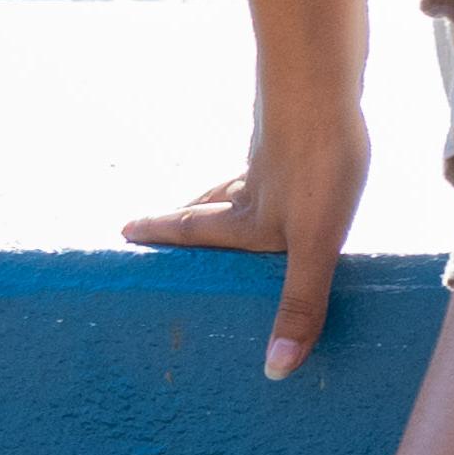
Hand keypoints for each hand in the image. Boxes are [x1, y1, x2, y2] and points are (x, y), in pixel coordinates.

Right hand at [127, 84, 380, 379]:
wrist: (329, 85)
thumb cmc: (322, 166)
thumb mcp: (316, 244)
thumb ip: (299, 302)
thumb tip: (274, 369)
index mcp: (244, 219)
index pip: (191, 231)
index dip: (160, 233)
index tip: (124, 231)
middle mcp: (251, 186)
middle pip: (208, 204)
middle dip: (183, 217)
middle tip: (153, 223)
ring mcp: (276, 153)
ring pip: (238, 178)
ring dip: (221, 192)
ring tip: (211, 199)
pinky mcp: (303, 125)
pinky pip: (276, 151)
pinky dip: (265, 162)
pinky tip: (287, 155)